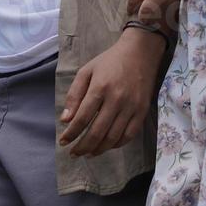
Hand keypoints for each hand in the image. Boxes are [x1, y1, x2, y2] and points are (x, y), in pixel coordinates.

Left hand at [58, 29, 164, 156]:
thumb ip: (75, 94)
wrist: (140, 52)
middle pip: (97, 132)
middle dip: (82, 147)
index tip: (63, 142)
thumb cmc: (110, 61)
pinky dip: (117, 145)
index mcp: (100, 87)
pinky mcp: (142, 111)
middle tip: (74, 153)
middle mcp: (116, 99)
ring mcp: (131, 107)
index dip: (71, 133)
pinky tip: (107, 146)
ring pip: (113, 138)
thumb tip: (65, 120)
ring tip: (88, 153)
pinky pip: (129, 135)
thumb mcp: (87, 70)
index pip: (82, 118)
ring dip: (98, 150)